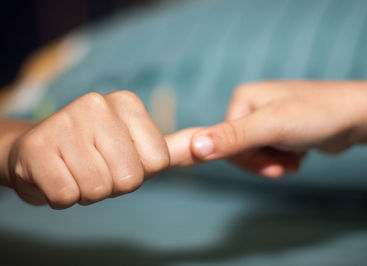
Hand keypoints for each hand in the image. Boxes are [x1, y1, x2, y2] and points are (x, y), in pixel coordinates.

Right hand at [7, 91, 170, 208]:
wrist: (35, 151)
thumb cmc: (92, 153)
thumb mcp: (135, 146)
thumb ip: (172, 148)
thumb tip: (207, 144)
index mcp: (128, 103)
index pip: (158, 162)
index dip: (139, 172)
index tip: (118, 159)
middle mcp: (98, 104)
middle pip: (130, 179)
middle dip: (112, 186)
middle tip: (92, 167)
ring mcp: (66, 122)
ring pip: (98, 191)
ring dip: (86, 192)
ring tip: (73, 170)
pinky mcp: (37, 146)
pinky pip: (67, 196)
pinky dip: (61, 197)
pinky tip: (54, 174)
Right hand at [190, 81, 366, 177]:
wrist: (357, 116)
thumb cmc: (315, 115)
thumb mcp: (271, 127)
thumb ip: (232, 138)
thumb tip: (194, 147)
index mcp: (242, 99)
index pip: (224, 141)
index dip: (246, 160)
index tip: (271, 168)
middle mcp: (252, 106)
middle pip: (241, 150)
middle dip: (264, 162)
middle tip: (286, 164)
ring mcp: (267, 118)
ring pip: (257, 154)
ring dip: (276, 162)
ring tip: (296, 157)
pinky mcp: (281, 129)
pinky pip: (271, 153)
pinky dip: (284, 159)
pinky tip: (299, 153)